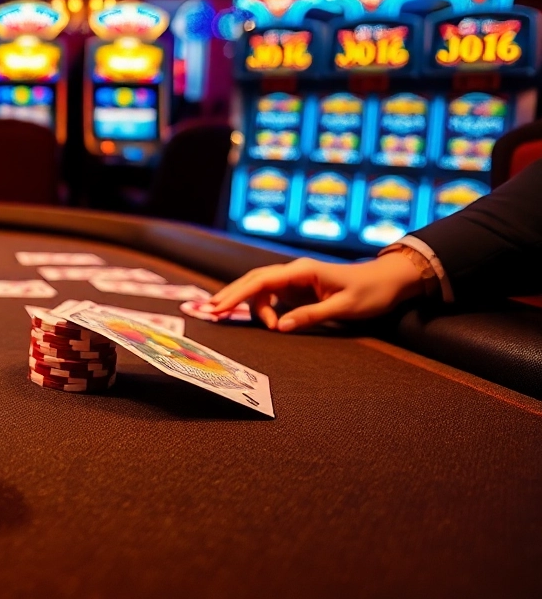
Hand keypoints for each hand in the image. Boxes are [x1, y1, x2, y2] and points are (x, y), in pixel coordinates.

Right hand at [208, 254, 424, 331]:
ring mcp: (295, 280)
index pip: (261, 280)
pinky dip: (264, 309)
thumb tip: (281, 327)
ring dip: (251, 306)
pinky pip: (272, 296)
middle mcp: (294, 272)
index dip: (237, 294)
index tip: (220, 308)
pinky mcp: (298, 289)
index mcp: (302, 271)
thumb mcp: (344, 308)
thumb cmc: (371, 292)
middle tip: (210, 313)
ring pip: (260, 289)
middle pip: (253, 280)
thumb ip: (311, 316)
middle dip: (231, 296)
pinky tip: (267, 323)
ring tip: (259, 326)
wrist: (389, 281)